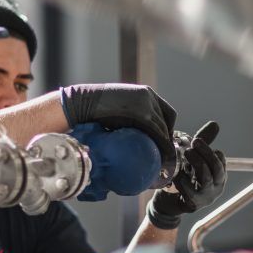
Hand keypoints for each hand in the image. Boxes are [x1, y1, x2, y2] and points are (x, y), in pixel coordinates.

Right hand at [60, 84, 176, 163]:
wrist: (83, 103)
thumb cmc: (95, 109)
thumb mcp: (119, 109)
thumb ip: (131, 117)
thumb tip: (135, 135)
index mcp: (145, 92)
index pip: (166, 112)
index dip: (169, 127)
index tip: (166, 140)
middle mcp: (148, 96)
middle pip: (167, 120)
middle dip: (169, 138)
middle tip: (166, 153)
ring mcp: (146, 104)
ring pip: (163, 128)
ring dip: (166, 144)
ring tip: (165, 159)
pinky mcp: (142, 114)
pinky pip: (157, 133)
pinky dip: (161, 145)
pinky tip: (160, 157)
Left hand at [147, 121, 226, 229]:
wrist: (168, 203)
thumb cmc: (183, 178)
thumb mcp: (193, 159)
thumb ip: (203, 144)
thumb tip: (215, 124)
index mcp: (218, 174)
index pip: (220, 160)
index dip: (210, 150)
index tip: (197, 140)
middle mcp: (216, 186)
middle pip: (216, 167)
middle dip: (205, 153)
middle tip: (193, 142)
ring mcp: (206, 197)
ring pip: (206, 177)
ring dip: (196, 162)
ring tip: (186, 152)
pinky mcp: (194, 205)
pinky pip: (191, 192)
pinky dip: (184, 181)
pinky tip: (176, 174)